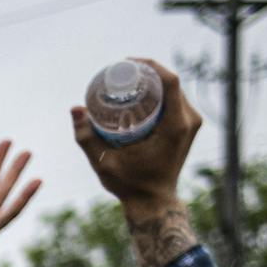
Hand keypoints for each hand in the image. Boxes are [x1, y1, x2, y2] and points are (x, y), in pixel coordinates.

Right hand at [72, 58, 202, 213]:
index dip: (150, 65)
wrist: (153, 202)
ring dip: (153, 83)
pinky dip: (159, 94)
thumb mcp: (103, 162)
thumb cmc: (130, 185)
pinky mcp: (187, 127)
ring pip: (173, 91)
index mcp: (175, 125)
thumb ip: (86, 136)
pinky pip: (175, 101)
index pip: (170, 81)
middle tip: (121, 73)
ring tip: (129, 81)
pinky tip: (142, 93)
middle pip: (171, 83)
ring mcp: (191, 123)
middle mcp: (188, 120)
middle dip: (147, 73)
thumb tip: (75, 108)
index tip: (127, 63)